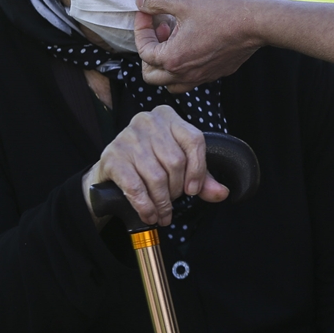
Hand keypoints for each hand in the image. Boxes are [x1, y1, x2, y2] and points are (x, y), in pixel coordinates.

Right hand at [83, 105, 227, 226]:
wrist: (112, 170)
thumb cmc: (150, 163)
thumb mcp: (179, 166)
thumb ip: (202, 178)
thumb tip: (222, 193)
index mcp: (168, 117)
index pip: (193, 139)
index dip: (198, 169)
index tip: (194, 190)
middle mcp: (147, 121)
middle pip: (175, 161)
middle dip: (177, 190)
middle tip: (173, 203)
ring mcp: (127, 137)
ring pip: (156, 176)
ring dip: (162, 203)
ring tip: (163, 214)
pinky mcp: (112, 156)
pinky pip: (135, 187)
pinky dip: (145, 206)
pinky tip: (149, 215)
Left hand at [134, 0, 260, 85]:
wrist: (254, 23)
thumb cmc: (220, 12)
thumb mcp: (183, 1)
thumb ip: (156, 1)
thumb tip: (141, 3)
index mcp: (173, 59)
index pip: (143, 51)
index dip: (141, 29)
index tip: (147, 13)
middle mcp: (185, 74)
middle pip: (151, 76)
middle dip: (149, 52)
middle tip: (159, 30)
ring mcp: (201, 77)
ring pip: (171, 83)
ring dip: (165, 64)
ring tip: (174, 40)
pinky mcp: (215, 74)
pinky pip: (191, 78)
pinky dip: (184, 66)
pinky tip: (193, 42)